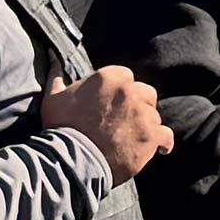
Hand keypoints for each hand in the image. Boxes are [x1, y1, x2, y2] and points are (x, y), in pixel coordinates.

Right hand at [39, 68, 166, 179]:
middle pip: (145, 93)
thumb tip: (53, 58)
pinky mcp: (151, 137)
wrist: (70, 161)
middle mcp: (130, 91)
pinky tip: (160, 148)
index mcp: (110, 77)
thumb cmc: (61, 128)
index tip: (112, 105)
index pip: (125, 77)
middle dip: (138, 105)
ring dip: (146, 125)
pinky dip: (163, 142)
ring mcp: (143, 114)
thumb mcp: (53, 98)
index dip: (119, 92)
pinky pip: (166, 136)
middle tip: (125, 121)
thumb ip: (56, 76)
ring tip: (133, 137)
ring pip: (154, 116)